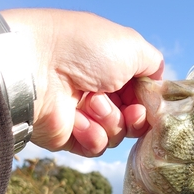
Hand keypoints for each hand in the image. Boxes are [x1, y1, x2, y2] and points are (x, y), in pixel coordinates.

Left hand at [0, 9, 163, 156]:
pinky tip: (79, 121)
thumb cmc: (84, 49)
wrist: (37, 68)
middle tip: (130, 112)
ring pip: (116, 135)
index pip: (141, 96)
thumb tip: (157, 82)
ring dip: (110, 121)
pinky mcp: (70, 137)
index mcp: (113, 69)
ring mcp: (84, 116)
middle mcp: (100, 92)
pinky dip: (92, 135)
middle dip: (135, 118)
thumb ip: (153, 64)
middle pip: (133, 120)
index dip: (149, 104)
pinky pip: (96, 148)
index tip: (149, 105)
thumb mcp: (131, 46)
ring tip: (91, 104)